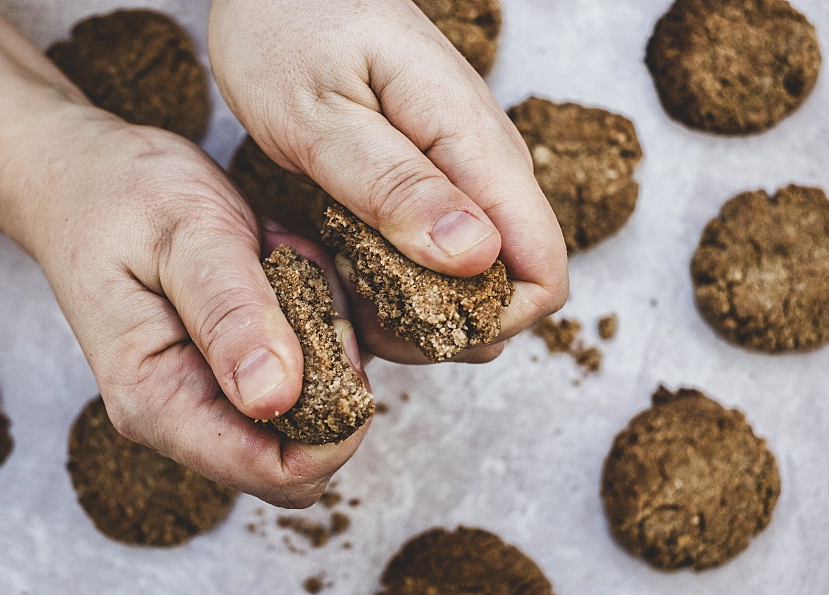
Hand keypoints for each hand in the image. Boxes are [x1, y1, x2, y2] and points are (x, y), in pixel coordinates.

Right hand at [2, 111, 368, 507]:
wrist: (83, 178)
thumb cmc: (123, 197)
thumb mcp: (186, 235)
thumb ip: (231, 315)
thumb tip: (275, 397)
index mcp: (160, 402)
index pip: (277, 474)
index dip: (338, 429)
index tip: (345, 345)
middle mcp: (186, 417)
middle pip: (308, 449)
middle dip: (335, 371)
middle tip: (303, 279)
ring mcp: (210, 397)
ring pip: (317, 403)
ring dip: (324, 331)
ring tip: (278, 257)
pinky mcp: (232, 372)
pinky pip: (308, 365)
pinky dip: (315, 315)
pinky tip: (278, 262)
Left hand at [209, 0, 568, 362]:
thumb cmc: (287, 30)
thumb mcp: (322, 117)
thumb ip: (396, 186)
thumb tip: (478, 257)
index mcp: (472, 147)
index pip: (542, 268)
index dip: (494, 323)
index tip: (416, 330)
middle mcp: (482, 164)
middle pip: (514, 284)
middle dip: (452, 326)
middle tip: (367, 314)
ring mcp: (460, 170)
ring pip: (476, 274)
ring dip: (422, 308)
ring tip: (350, 290)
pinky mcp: (431, 176)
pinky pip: (441, 249)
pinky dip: (401, 278)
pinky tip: (348, 268)